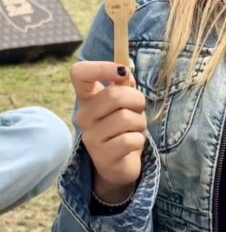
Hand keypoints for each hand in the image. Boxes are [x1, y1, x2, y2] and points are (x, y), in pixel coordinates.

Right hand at [71, 61, 146, 201]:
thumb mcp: (124, 103)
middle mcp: (83, 116)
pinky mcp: (102, 156)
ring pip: (126, 118)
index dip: (101, 67)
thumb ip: (124, 85)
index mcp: (86, 98)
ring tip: (135, 129)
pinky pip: (130, 140)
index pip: (79, 73)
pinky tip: (132, 145)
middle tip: (138, 109)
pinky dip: (139, 141)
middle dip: (137, 100)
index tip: (122, 72)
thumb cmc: (122, 128)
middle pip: (114, 95)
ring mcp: (90, 137)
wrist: (117, 165)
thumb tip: (125, 70)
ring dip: (140, 123)